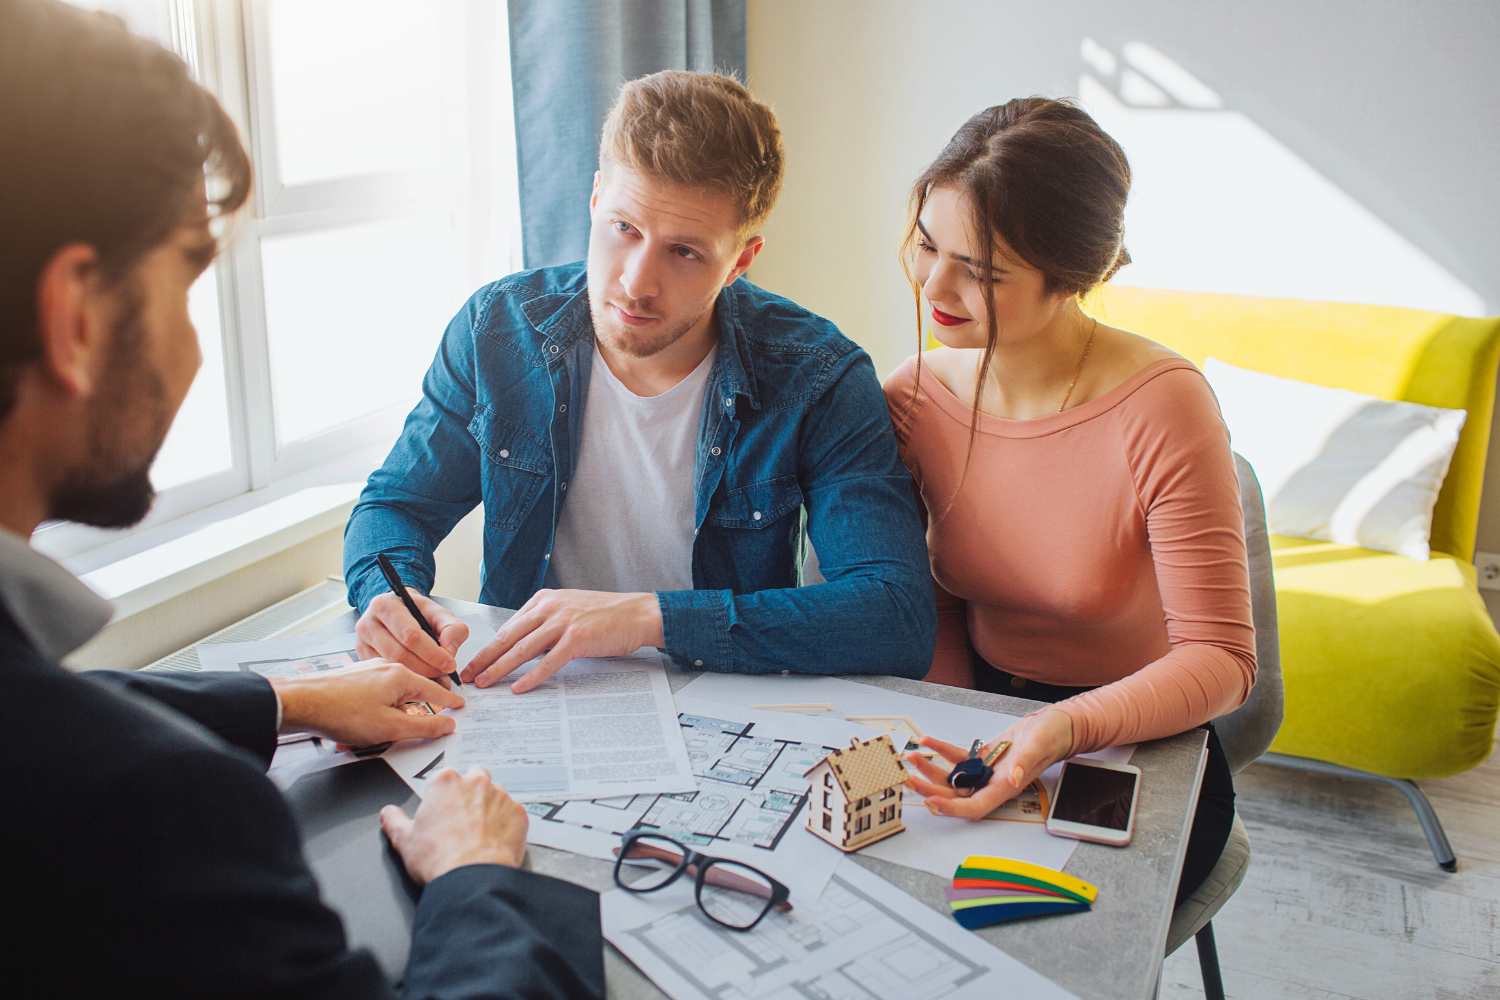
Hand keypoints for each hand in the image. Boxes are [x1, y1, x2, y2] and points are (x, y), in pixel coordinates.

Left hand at [271, 660, 462, 746]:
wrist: (301, 703)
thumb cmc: (342, 712)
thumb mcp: (391, 727)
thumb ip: (423, 727)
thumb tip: (447, 724)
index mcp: (401, 676)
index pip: (435, 690)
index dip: (449, 701)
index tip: (459, 705)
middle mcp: (386, 669)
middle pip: (413, 692)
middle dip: (417, 712)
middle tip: (425, 725)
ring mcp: (368, 672)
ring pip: (392, 696)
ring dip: (391, 716)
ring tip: (381, 734)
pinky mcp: (353, 680)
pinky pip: (375, 697)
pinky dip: (375, 713)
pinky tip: (363, 727)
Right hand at [356, 588, 469, 681]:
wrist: (398, 611)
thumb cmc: (417, 612)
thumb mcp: (439, 613)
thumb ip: (452, 628)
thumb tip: (450, 650)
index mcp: (386, 605)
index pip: (410, 635)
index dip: (433, 653)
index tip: (449, 664)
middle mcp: (368, 623)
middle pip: (399, 654)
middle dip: (426, 668)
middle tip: (444, 675)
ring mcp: (362, 642)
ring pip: (391, 667)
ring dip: (417, 677)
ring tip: (435, 678)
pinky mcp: (362, 657)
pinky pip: (384, 674)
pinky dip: (404, 680)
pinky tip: (419, 679)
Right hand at [380, 766, 527, 883]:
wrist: (471, 878)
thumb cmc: (440, 858)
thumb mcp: (404, 840)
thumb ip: (394, 821)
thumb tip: (388, 813)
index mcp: (445, 782)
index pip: (445, 778)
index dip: (443, 796)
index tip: (442, 810)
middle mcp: (475, 782)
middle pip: (475, 776)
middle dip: (470, 791)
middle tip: (463, 817)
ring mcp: (500, 796)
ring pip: (496, 793)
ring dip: (490, 806)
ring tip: (480, 832)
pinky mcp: (518, 813)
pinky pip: (513, 813)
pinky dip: (507, 823)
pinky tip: (495, 840)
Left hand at [461, 589, 664, 692]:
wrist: (637, 612)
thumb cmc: (606, 615)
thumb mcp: (569, 610)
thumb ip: (545, 624)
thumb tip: (523, 647)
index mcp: (544, 600)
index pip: (507, 627)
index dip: (488, 647)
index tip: (473, 662)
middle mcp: (549, 608)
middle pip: (508, 637)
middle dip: (484, 658)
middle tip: (467, 675)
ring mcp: (563, 622)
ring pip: (521, 650)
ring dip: (499, 669)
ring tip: (484, 683)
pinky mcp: (577, 639)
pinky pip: (547, 662)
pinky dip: (531, 677)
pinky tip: (518, 688)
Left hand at [904, 709, 1074, 818]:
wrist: (1056, 725)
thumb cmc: (1052, 735)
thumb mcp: (1039, 744)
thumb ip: (1025, 762)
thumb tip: (1012, 778)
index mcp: (1006, 787)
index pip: (975, 806)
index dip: (952, 808)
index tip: (931, 801)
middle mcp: (993, 783)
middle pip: (956, 795)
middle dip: (930, 790)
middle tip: (908, 779)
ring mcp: (987, 772)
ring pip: (953, 778)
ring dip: (931, 771)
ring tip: (913, 758)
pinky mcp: (984, 759)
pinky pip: (958, 759)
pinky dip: (941, 752)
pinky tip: (928, 742)